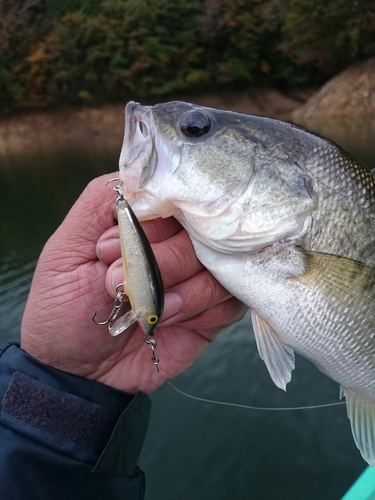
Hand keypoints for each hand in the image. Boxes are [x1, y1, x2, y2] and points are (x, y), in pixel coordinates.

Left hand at [21, 174, 246, 393]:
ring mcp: (199, 274)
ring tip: (145, 310)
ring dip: (177, 291)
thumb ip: (101, 202)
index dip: (149, 222)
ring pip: (217, 265)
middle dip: (159, 261)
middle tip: (115, 284)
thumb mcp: (66, 248)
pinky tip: (168, 320)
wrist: (79, 371)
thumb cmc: (65, 307)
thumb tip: (144, 175)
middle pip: (201, 229)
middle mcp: (178, 241)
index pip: (175, 195)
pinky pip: (230, 300)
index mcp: (147, 220)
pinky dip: (198, 311)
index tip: (109, 249)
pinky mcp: (214, 309)